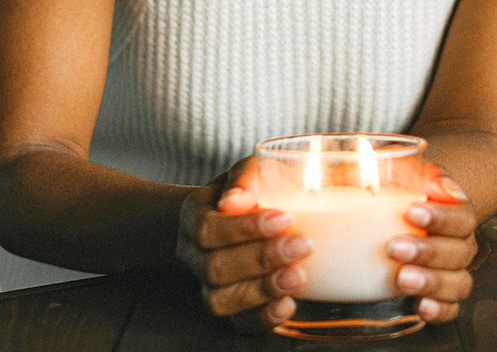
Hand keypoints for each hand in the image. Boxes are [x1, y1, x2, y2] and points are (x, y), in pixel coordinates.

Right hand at [175, 157, 312, 332]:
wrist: (243, 216)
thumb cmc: (252, 189)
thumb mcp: (250, 171)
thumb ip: (246, 177)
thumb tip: (235, 200)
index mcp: (194, 215)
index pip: (208, 228)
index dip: (244, 229)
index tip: (285, 217)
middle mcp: (193, 254)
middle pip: (213, 267)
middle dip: (261, 259)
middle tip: (303, 245)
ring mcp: (208, 285)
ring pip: (220, 300)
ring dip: (262, 290)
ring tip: (299, 276)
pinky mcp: (230, 309)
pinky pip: (238, 324)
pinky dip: (263, 318)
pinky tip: (289, 305)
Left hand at [385, 165, 476, 322]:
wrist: (414, 208)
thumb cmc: (403, 190)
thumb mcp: (399, 172)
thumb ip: (396, 168)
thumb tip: (392, 168)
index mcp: (456, 210)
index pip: (460, 214)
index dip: (440, 216)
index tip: (411, 211)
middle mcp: (461, 242)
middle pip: (458, 251)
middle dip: (428, 251)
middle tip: (395, 248)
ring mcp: (454, 270)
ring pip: (458, 281)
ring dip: (432, 282)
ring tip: (403, 279)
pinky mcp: (442, 294)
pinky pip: (451, 308)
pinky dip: (440, 310)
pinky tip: (421, 307)